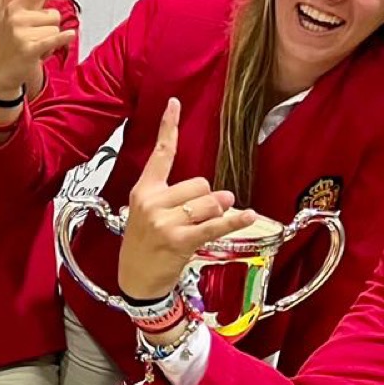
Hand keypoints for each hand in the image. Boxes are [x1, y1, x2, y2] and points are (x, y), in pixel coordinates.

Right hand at [114, 98, 256, 300]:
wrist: (136, 281)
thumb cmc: (145, 247)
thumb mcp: (148, 216)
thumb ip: (176, 197)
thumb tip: (221, 195)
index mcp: (143, 192)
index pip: (160, 155)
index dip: (169, 128)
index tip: (174, 103)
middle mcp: (151, 203)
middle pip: (198, 184)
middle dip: (208, 199)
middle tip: (201, 216)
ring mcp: (164, 222)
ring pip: (209, 203)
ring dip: (218, 212)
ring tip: (208, 224)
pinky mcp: (179, 240)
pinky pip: (214, 225)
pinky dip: (234, 221)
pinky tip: (247, 216)